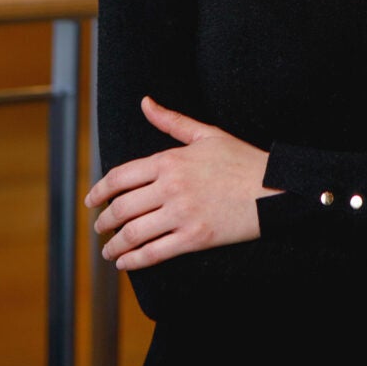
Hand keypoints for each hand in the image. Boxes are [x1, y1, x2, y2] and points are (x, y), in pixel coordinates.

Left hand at [84, 96, 280, 269]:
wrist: (275, 188)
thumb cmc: (242, 159)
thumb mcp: (207, 134)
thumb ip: (171, 120)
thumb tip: (145, 102)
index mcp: (171, 160)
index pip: (121, 176)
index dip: (100, 191)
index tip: (91, 201)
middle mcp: (172, 186)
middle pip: (122, 208)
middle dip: (104, 221)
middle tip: (99, 228)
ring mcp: (182, 213)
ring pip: (133, 234)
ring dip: (114, 245)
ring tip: (109, 250)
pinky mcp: (194, 237)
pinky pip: (154, 253)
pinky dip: (133, 261)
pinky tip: (126, 263)